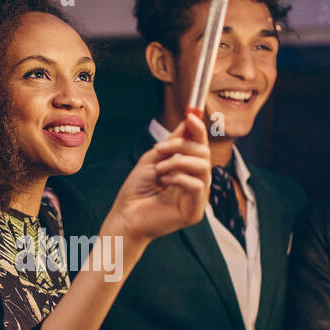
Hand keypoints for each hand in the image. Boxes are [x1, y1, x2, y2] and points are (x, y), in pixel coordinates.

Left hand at [103, 111, 210, 243]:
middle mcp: (196, 182)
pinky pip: (198, 185)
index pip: (201, 146)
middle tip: (160, 149)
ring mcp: (197, 198)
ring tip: (159, 169)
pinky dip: (180, 177)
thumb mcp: (154, 158)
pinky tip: (165, 181)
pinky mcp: (195, 211)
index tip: (190, 114)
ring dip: (179, 161)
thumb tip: (190, 120)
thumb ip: (173, 141)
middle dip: (182, 145)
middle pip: (204, 153)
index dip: (198, 129)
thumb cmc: (136, 190)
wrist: (125, 215)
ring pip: (203, 167)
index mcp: (188, 170)